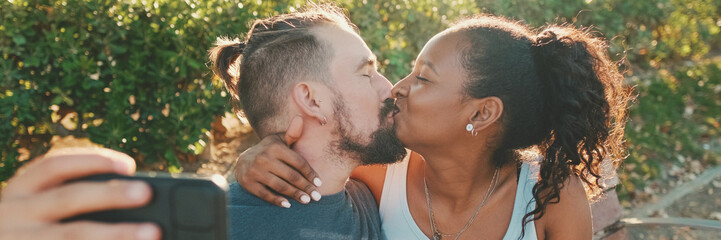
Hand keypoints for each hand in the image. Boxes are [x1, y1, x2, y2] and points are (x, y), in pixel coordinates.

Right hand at [0, 148, 160, 239]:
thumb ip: (75, 197)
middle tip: (146, 193)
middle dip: (110, 194)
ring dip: (116, 233)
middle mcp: (14, 214)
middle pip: (68, 198)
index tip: (129, 165)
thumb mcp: (36, 207)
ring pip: (74, 234)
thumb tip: (132, 191)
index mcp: (21, 190)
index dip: (92, 161)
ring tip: (151, 232)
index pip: (54, 166)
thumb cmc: (31, 228)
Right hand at [235, 116, 321, 207]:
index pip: (298, 162)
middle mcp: (264, 158)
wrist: (243, 161)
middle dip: (306, 187)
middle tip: (317, 197)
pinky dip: (277, 200)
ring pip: (280, 186)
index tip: (319, 183)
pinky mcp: (248, 183)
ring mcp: (255, 171)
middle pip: (291, 176)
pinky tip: (288, 205)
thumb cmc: (268, 150)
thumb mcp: (279, 141)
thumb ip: (292, 133)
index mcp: (275, 147)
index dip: (310, 173)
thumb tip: (300, 118)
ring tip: (306, 201)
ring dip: (295, 195)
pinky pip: (265, 194)